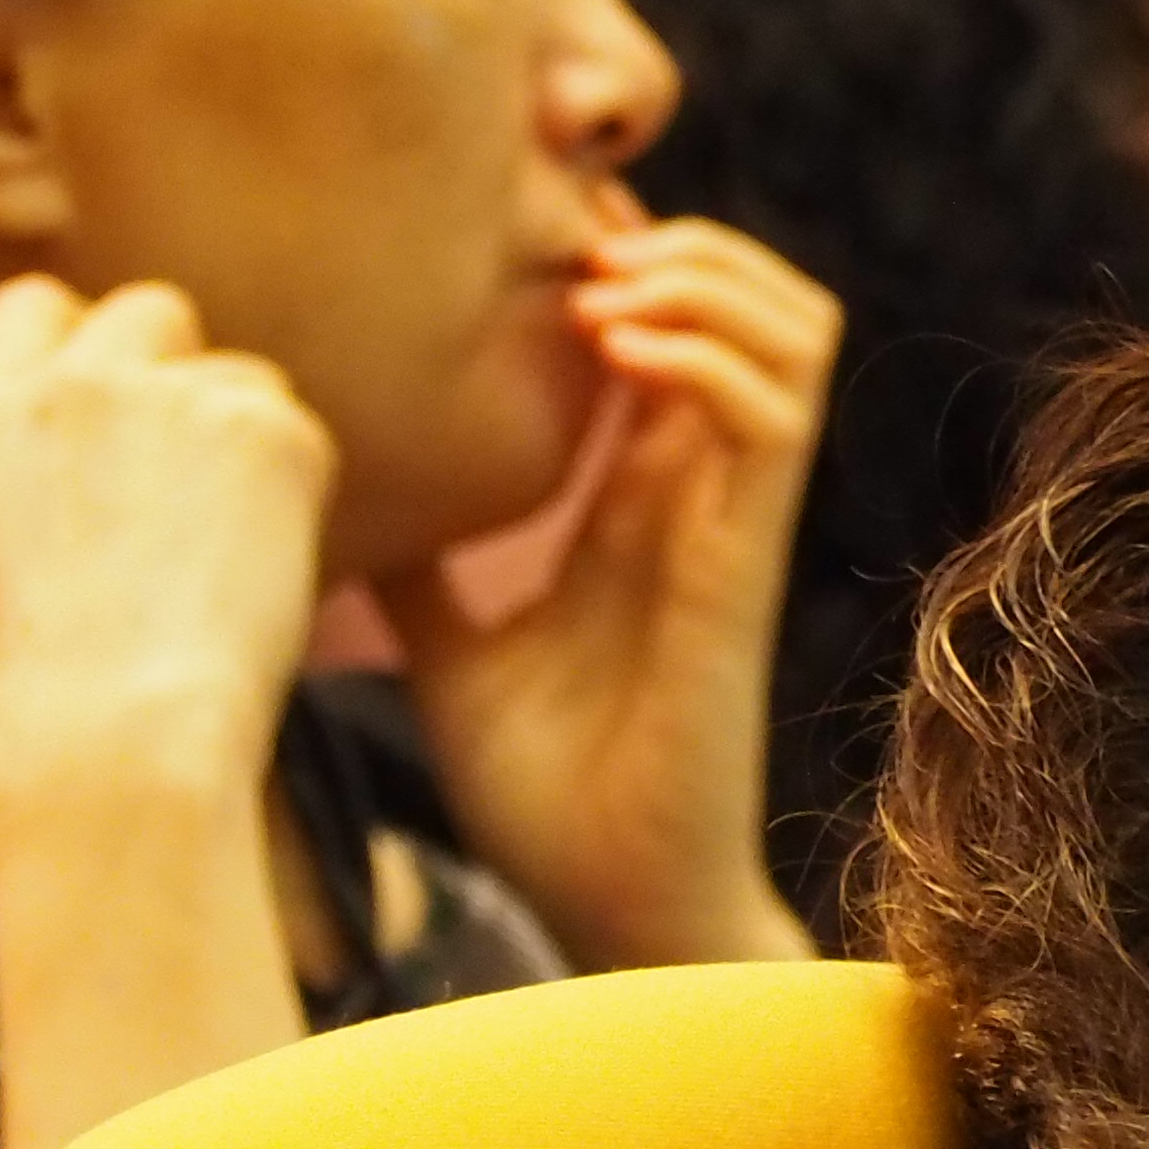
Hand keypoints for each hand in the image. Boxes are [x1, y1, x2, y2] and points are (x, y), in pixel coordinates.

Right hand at [0, 272, 333, 807]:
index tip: (110, 403)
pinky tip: (268, 562)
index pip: (34, 307)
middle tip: (190, 475)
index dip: (81, 348)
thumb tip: (7, 605)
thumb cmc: (37, 718)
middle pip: (150, 314)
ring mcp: (173, 398)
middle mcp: (72, 386)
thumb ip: (4, 542)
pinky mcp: (268, 431)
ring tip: (231, 540)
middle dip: (174, 376)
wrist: (121, 738)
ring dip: (243, 436)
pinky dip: (298, 489)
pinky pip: (301, 432)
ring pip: (240, 373)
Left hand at [386, 214, 838, 970]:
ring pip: (797, 332)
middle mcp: (707, 497)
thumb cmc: (544, 796)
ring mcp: (735, 524)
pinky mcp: (742, 567)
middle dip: (686, 243)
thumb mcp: (451, 650)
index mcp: (646, 503)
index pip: (689, 330)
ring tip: (606, 295)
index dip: (640, 256)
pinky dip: (702, 352)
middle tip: (582, 258)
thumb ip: (430, 569)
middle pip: (771, 304)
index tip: (543, 245)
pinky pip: (770, 416)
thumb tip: (350, 500)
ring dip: (706, 280)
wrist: (600, 905)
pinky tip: (616, 353)